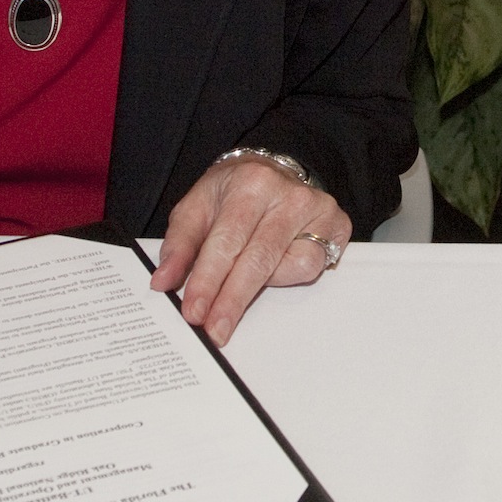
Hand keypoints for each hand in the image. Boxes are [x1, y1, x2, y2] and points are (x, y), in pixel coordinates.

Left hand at [152, 153, 349, 345]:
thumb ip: (179, 244)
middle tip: (214, 329)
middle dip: (232, 300)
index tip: (194, 312)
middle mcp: (288, 194)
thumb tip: (164, 281)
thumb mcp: (197, 207)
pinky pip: (313, 266)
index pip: (227, 241)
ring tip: (239, 287)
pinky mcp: (338, 224)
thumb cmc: (233, 193)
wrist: (273, 171)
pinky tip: (274, 265)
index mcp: (250, 183)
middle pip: (259, 259)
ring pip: (292, 267)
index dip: (209, 280)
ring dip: (260, 288)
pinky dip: (287, 275)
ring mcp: (318, 209)